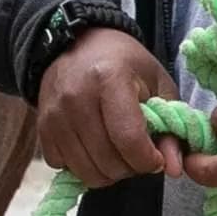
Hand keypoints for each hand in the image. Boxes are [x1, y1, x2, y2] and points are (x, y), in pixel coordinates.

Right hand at [36, 27, 186, 187]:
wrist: (79, 43)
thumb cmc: (125, 63)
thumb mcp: (158, 84)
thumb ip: (170, 127)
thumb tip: (174, 168)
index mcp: (109, 78)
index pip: (129, 139)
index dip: (148, 159)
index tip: (156, 158)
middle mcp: (77, 97)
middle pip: (108, 161)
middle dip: (130, 167)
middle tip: (137, 152)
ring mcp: (55, 114)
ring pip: (87, 172)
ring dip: (108, 171)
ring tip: (117, 151)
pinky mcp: (42, 126)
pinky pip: (64, 167)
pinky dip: (82, 166)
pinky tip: (93, 147)